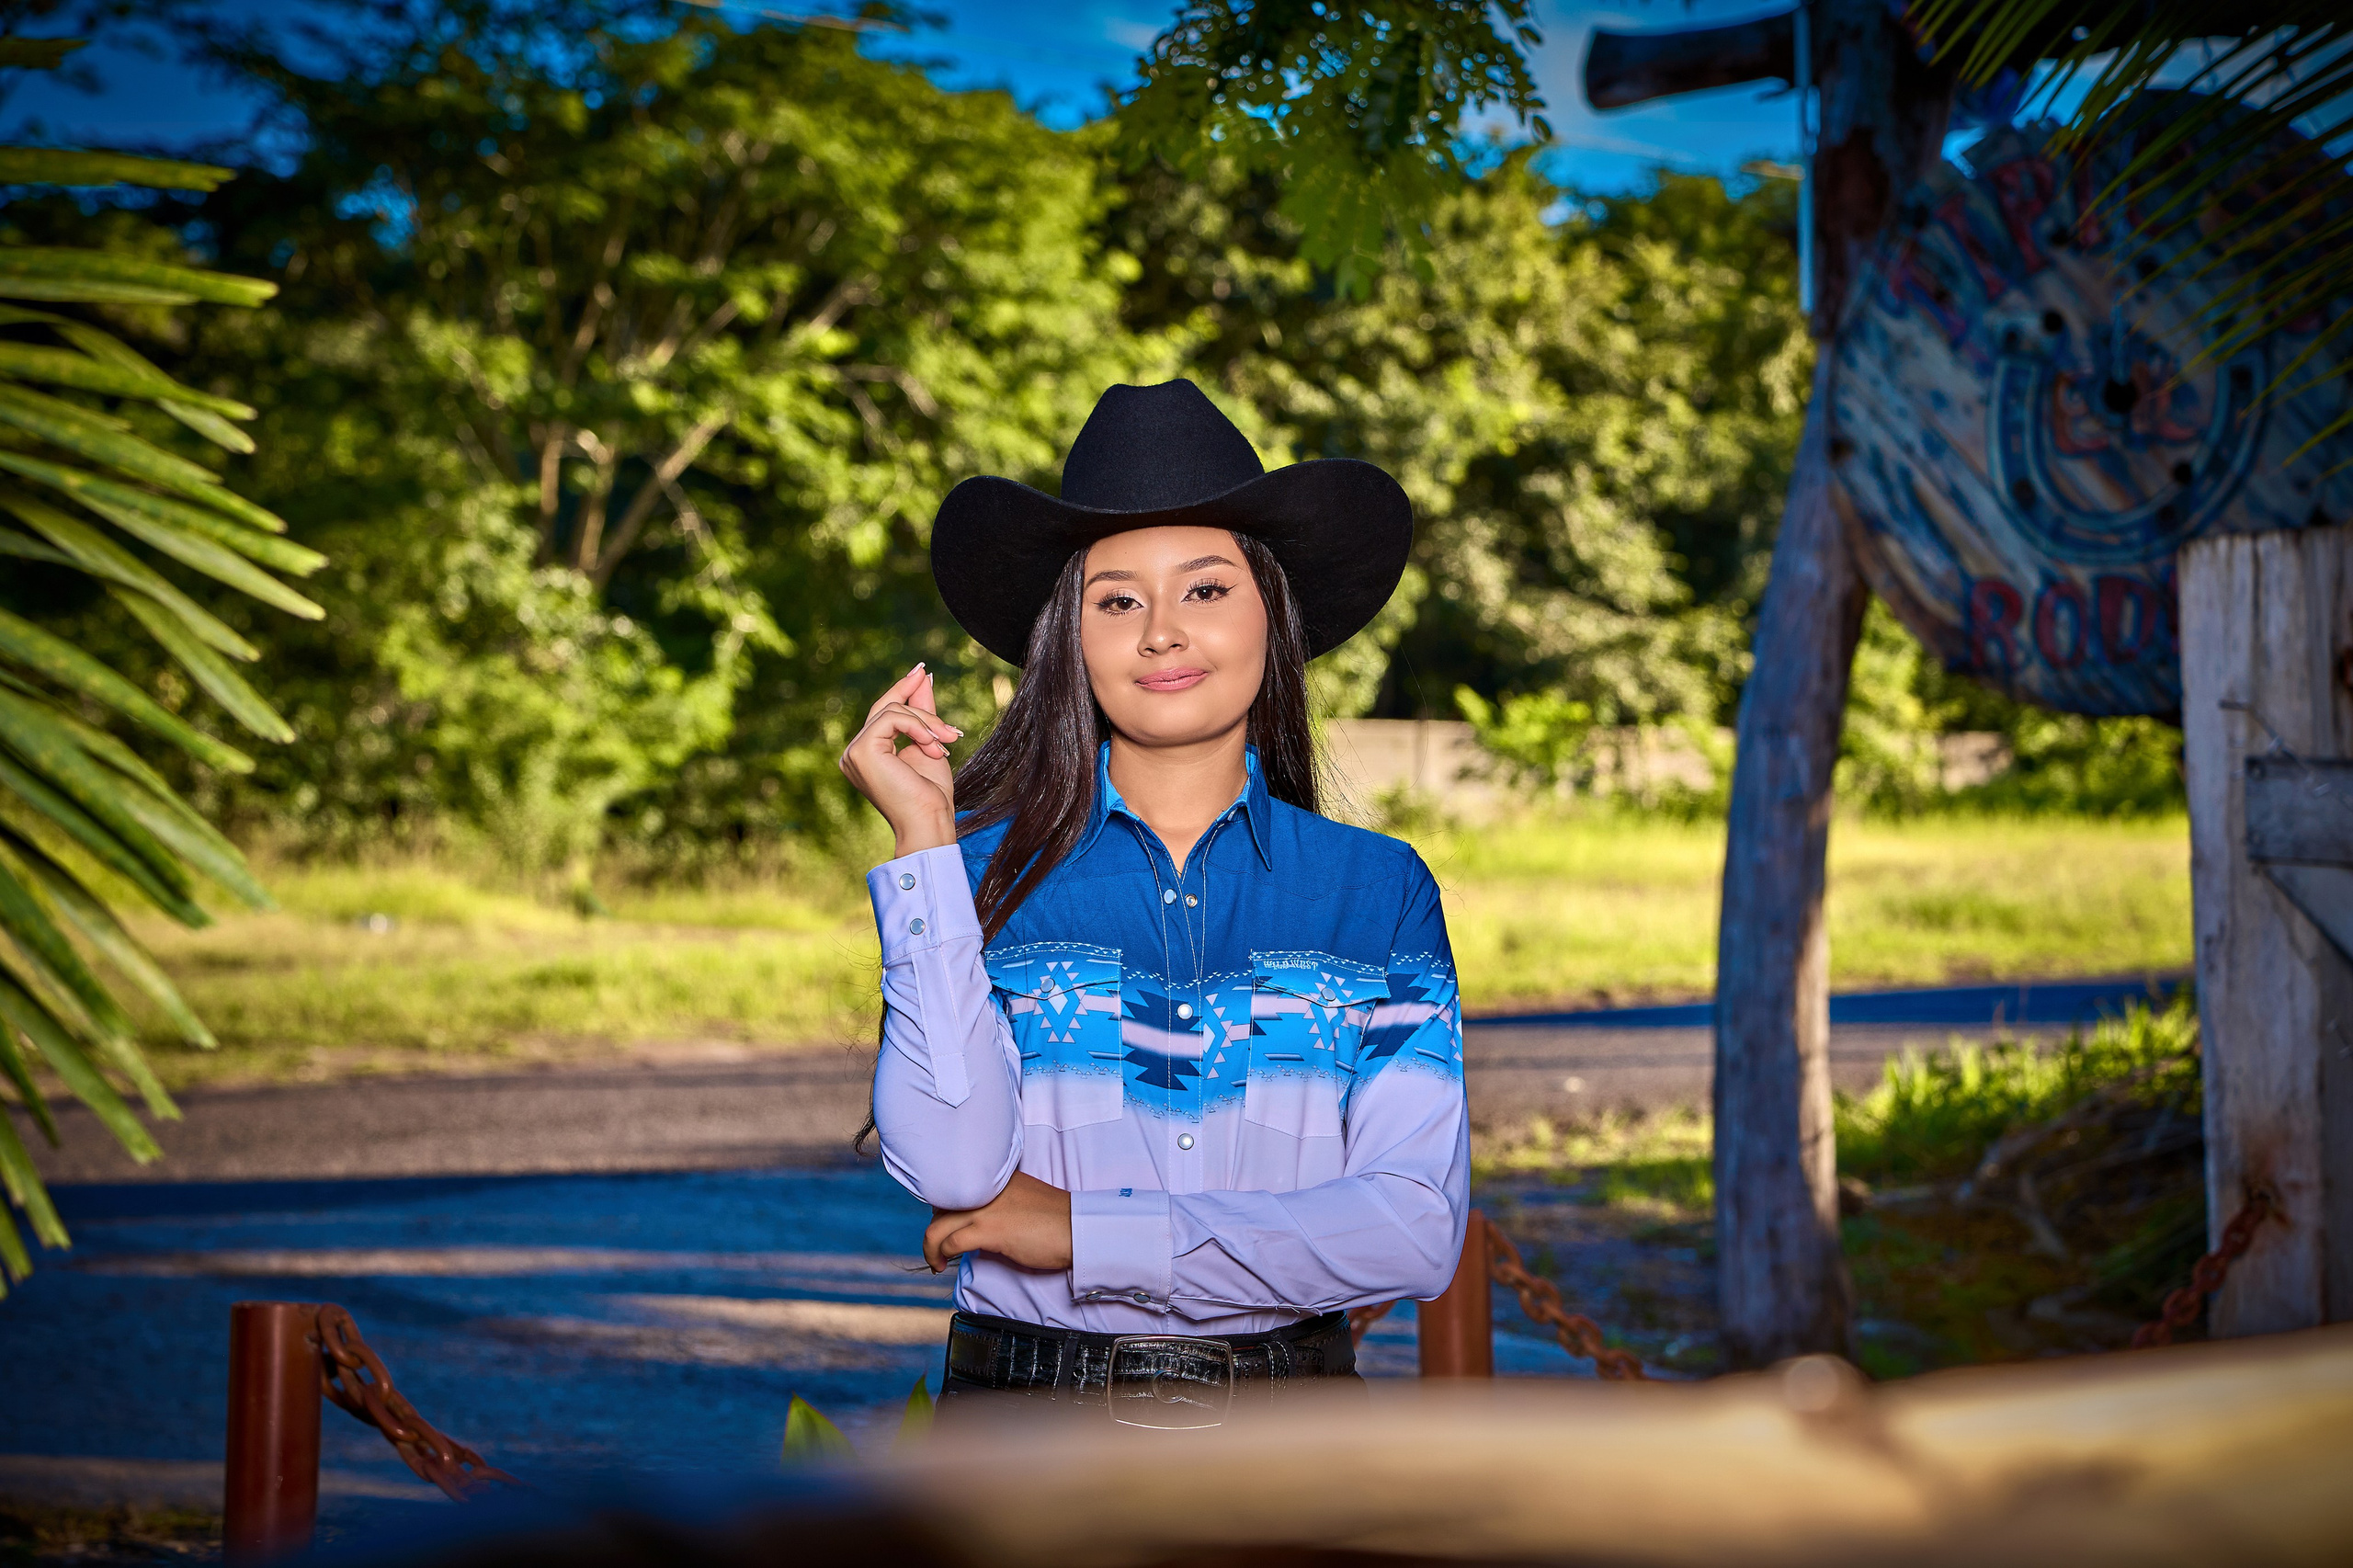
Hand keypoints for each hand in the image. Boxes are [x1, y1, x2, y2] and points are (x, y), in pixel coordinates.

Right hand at [838, 663, 962, 855]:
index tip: (922, 671)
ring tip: (947, 743)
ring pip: (893, 711)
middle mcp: (853, 752)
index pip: (884, 713)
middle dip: (922, 708)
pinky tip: (933, 745)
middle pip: (887, 708)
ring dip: (927, 723)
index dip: (902, 689)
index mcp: (866, 754)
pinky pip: (893, 718)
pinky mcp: (862, 751)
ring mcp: (854, 752)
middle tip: (951, 728)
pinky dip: (918, 726)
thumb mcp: (929, 744)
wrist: (930, 821)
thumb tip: (923, 676)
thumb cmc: (930, 795)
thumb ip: (923, 712)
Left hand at [924, 1170, 1072, 1273]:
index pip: (955, 1187)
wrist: (1076, 1228)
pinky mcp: (989, 1231)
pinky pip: (951, 1243)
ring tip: (935, 1260)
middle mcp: (986, 1188)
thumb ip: (1000, 1201)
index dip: (944, 1208)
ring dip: (930, 1246)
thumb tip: (979, 1220)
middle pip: (941, 1205)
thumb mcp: (1023, 1197)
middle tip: (938, 1245)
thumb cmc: (1056, 1218)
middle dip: (934, 1227)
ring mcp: (986, 1209)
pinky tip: (943, 1264)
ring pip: (938, 1226)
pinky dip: (941, 1255)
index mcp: (995, 1177)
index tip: (944, 1225)